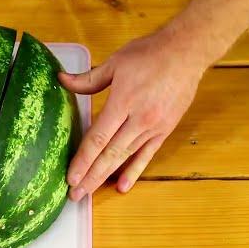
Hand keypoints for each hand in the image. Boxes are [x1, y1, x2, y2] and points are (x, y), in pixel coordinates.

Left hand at [58, 29, 207, 199]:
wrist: (187, 52)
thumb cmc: (149, 54)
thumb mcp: (115, 63)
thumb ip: (88, 79)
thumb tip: (62, 81)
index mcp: (123, 102)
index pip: (98, 137)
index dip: (83, 160)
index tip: (70, 177)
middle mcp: (139, 119)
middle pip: (110, 154)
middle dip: (90, 176)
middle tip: (74, 195)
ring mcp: (153, 127)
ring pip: (126, 158)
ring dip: (106, 177)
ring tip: (90, 192)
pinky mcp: (165, 130)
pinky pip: (146, 155)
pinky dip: (133, 171)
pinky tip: (122, 187)